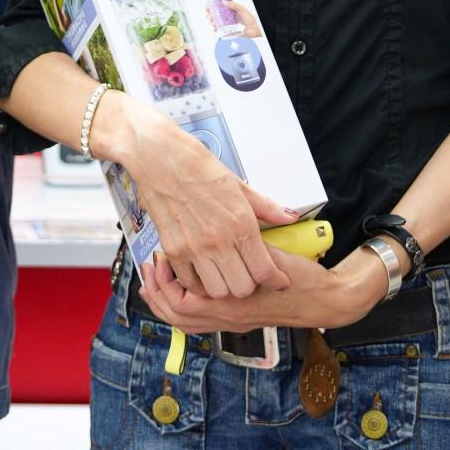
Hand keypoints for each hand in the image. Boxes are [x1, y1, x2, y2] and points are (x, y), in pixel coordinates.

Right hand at [101, 92, 297, 298]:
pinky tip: (201, 269)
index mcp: (241, 223)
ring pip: (217, 291)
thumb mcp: (239, 185)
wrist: (160, 158)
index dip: (275, 280)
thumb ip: (266, 207)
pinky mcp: (173, 250)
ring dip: (223, 286)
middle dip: (248, 284)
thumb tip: (289, 216)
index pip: (265, 270)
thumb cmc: (198, 167)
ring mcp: (194, 248)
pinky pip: (190, 283)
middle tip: (246, 273)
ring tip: (223, 273)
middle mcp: (219, 240)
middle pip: (242, 288)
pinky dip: (197, 282)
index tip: (276, 280)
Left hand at [138, 244, 375, 331]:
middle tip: (149, 270)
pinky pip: (199, 325)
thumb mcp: (273, 254)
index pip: (183, 300)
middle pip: (177, 315)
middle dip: (157, 294)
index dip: (165, 281)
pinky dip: (181, 313)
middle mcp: (228, 317)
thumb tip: (225, 223)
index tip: (159, 258)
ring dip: (164, 304)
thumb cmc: (303, 277)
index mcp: (233, 301)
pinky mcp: (237, 322)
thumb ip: (250, 241)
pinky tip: (175, 297)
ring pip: (185, 323)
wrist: (326, 301)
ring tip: (153, 283)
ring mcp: (232, 322)